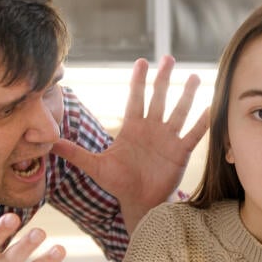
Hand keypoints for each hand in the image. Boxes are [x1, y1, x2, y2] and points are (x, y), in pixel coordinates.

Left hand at [52, 55, 208, 231]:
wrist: (140, 203)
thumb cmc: (119, 184)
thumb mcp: (95, 167)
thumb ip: (75, 153)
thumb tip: (49, 143)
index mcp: (132, 128)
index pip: (135, 98)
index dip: (138, 80)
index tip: (142, 61)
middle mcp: (152, 129)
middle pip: (158, 98)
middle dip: (163, 78)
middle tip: (169, 57)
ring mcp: (168, 139)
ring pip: (179, 111)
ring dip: (187, 94)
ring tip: (195, 76)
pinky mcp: (180, 152)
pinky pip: (194, 134)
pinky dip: (203, 122)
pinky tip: (212, 107)